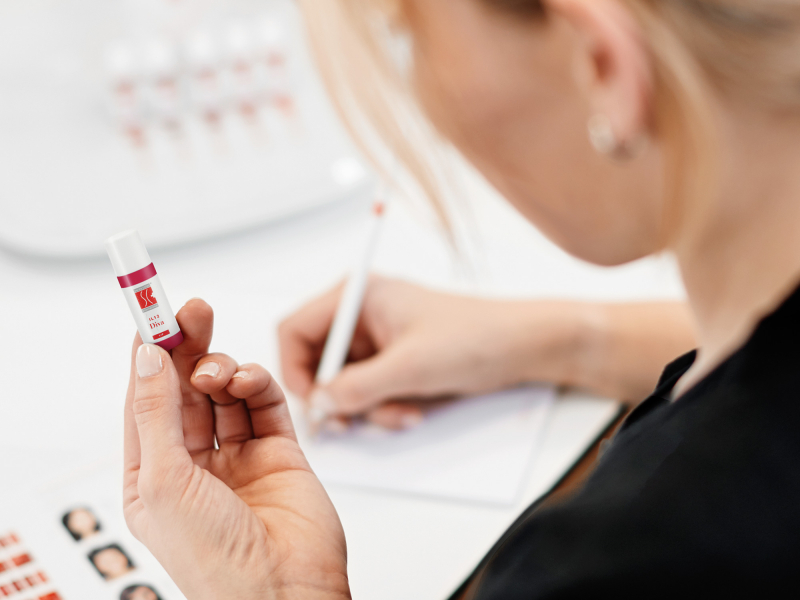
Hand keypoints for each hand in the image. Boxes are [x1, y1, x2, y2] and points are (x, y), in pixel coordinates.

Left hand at [123, 299, 349, 599]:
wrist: (284, 591)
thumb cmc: (216, 563)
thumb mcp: (164, 482)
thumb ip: (157, 414)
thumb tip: (144, 360)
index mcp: (155, 477)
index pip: (146, 402)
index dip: (148, 357)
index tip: (151, 317)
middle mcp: (196, 465)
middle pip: (188, 390)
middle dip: (188, 348)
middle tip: (191, 311)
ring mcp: (239, 458)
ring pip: (227, 393)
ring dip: (222, 369)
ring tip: (218, 369)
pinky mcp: (280, 453)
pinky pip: (265, 405)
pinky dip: (257, 384)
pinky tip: (248, 380)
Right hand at [279, 276, 582, 429]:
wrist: (523, 346)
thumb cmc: (475, 336)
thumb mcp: (410, 367)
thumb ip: (357, 387)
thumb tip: (319, 403)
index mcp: (359, 295)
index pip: (295, 328)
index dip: (294, 368)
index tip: (314, 403)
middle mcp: (362, 314)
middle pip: (317, 360)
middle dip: (337, 395)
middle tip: (351, 421)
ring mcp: (378, 338)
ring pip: (345, 382)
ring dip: (369, 406)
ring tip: (403, 411)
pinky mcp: (395, 359)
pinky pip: (371, 390)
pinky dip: (386, 406)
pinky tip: (413, 409)